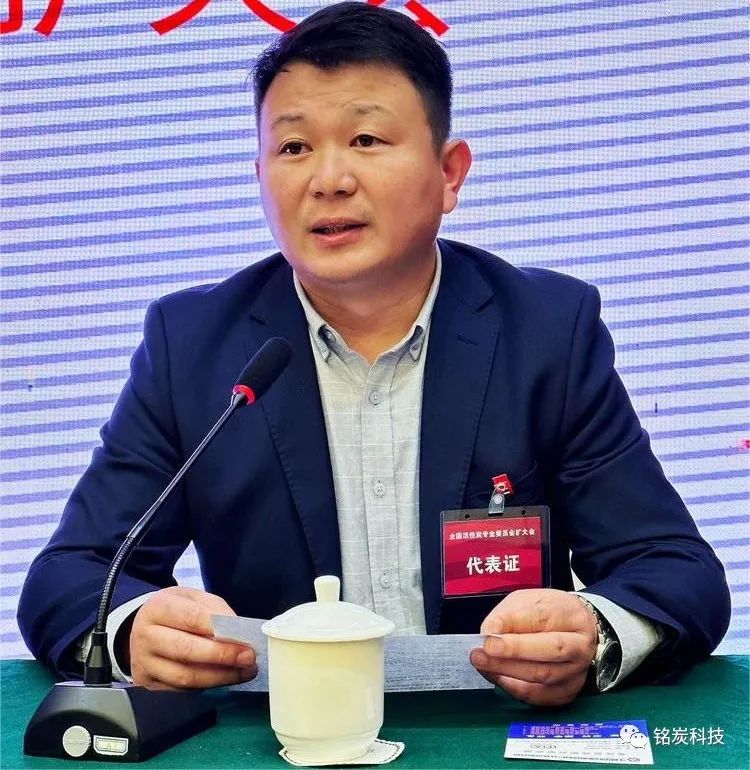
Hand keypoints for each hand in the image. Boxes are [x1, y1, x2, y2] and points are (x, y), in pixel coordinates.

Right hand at [129, 586, 256, 689]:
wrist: (142, 625)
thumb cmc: (176, 610)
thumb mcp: (194, 598)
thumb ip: (216, 611)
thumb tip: (238, 632)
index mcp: (158, 608)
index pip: (192, 618)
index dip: (221, 630)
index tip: (246, 639)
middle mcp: (146, 636)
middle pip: (187, 650)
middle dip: (223, 656)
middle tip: (249, 658)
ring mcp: (144, 662)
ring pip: (185, 676)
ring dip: (219, 677)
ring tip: (244, 672)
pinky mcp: (147, 682)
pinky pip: (182, 689)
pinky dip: (207, 685)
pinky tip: (225, 678)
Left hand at [470, 588, 597, 705]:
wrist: (575, 632)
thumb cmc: (548, 613)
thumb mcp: (528, 601)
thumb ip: (509, 615)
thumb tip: (490, 631)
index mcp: (571, 615)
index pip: (543, 619)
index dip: (514, 625)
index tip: (490, 631)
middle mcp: (580, 645)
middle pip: (550, 650)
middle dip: (514, 651)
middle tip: (485, 649)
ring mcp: (576, 671)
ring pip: (543, 676)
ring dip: (507, 670)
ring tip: (482, 661)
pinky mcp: (567, 692)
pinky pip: (538, 696)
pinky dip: (513, 687)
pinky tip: (495, 675)